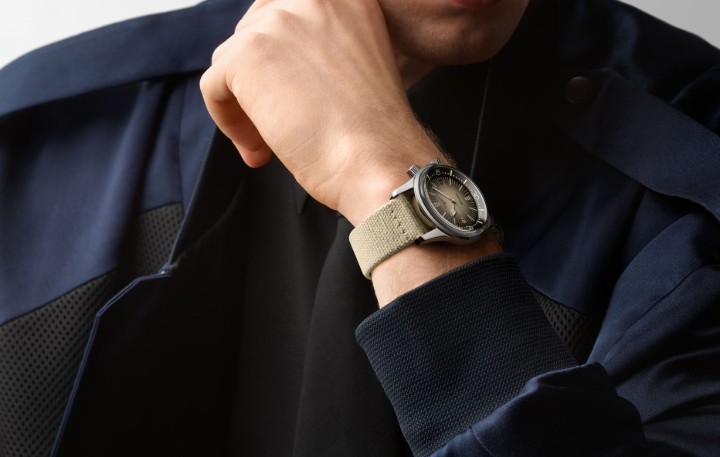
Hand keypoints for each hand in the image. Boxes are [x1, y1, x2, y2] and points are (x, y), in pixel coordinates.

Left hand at [200, 0, 440, 224]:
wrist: (378, 162)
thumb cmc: (374, 133)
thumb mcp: (357, 66)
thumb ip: (320, 48)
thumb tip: (276, 65)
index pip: (284, 15)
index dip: (279, 62)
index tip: (290, 96)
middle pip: (254, 35)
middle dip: (259, 83)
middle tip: (280, 124)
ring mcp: (278, 22)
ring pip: (232, 62)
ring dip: (245, 105)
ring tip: (271, 143)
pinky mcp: (248, 53)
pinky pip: (214, 86)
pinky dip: (229, 122)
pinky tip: (259, 150)